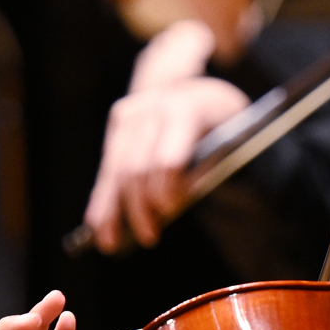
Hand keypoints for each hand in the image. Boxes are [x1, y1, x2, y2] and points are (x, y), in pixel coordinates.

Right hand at [84, 76, 250, 250]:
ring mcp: (133, 111)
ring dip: (113, 210)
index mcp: (186, 109)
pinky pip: (108, 166)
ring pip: (116, 169)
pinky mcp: (120, 120)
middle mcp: (153, 107)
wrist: (202, 86)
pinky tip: (96, 226)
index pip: (167, 159)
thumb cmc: (224, 121)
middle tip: (151, 236)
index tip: (171, 211)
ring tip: (111, 243)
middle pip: (137, 167)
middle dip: (141, 206)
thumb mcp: (233, 137)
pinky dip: (102, 199)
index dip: (167, 190)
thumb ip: (212, 166)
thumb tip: (176, 207)